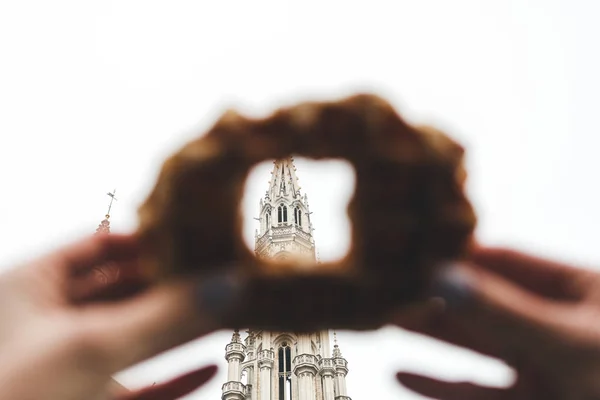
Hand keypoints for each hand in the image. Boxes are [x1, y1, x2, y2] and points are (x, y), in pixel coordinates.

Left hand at [0, 234, 223, 399]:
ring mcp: (72, 366)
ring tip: (224, 313)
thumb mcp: (93, 344)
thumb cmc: (13, 396)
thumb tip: (221, 285)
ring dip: (180, 330)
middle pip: (127, 292)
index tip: (192, 239)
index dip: (147, 241)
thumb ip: (162, 314)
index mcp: (32, 289)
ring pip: (137, 339)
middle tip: (216, 277)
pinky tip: (205, 368)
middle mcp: (52, 324)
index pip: (99, 246)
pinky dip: (174, 376)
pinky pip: (141, 385)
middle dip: (173, 287)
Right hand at [395, 247, 599, 399]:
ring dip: (432, 335)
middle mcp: (556, 323)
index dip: (460, 257)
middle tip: (389, 286)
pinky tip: (402, 373)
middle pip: (485, 303)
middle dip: (438, 296)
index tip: (413, 253)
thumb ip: (504, 314)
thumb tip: (444, 277)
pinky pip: (476, 392)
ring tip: (387, 320)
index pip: (506, 261)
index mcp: (579, 290)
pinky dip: (439, 386)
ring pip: (476, 345)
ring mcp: (543, 366)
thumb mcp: (567, 344)